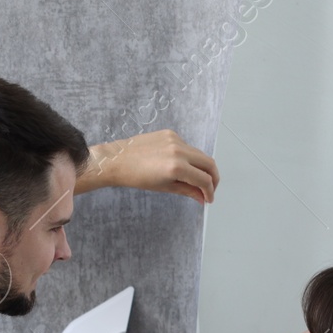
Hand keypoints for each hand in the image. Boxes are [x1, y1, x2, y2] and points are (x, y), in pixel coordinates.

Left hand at [84, 130, 219, 202]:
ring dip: (202, 168)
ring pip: (200, 154)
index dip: (210, 191)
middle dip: (213, 178)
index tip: (209, 198)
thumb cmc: (136, 176)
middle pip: (209, 163)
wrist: (118, 160)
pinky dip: (190, 158)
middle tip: (210, 189)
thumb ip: (188, 191)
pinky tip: (182, 166)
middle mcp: (178, 151)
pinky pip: (188, 147)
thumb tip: (202, 197)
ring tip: (196, 179)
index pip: (204, 179)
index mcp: (176, 167)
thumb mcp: (165, 187)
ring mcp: (175, 140)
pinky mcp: (171, 134)